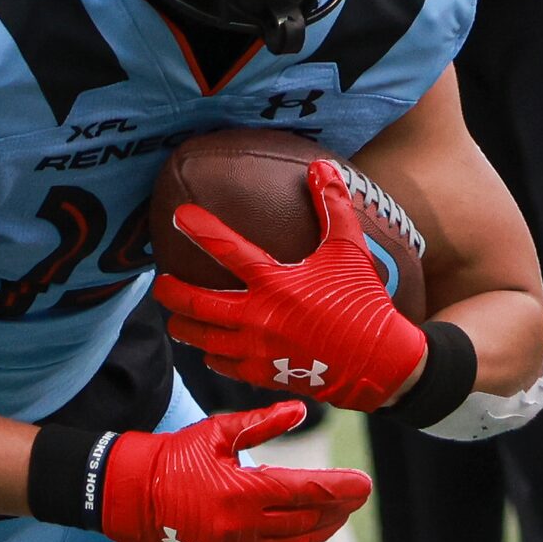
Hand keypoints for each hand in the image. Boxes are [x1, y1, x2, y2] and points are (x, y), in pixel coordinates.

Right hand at [99, 400, 371, 541]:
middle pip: (307, 520)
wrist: (131, 494)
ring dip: (323, 530)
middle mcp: (241, 526)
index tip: (364, 483)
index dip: (340, 489)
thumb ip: (262, 422)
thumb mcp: (217, 431)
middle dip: (338, 507)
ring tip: (338, 513)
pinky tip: (310, 535)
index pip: (306, 492)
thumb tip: (300, 411)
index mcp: (240, 491)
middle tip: (357, 493)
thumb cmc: (174, 456)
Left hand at [154, 160, 427, 412]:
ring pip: (204, 339)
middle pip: (198, 304)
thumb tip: (322, 166)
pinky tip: (210, 351)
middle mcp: (259, 317)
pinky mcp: (264, 375)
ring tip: (176, 320)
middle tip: (161, 285)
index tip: (180, 216)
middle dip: (173, 294)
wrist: (381, 364)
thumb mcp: (350, 250)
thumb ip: (333, 206)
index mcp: (276, 283)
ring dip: (185, 327)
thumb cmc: (365, 303)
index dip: (202, 229)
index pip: (228, 250)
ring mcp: (258, 350)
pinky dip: (213, 356)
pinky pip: (224, 365)